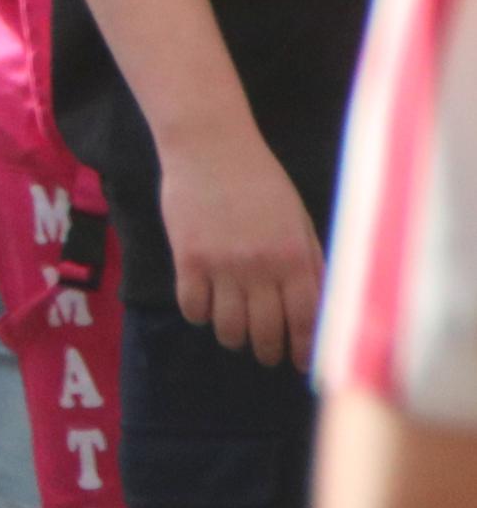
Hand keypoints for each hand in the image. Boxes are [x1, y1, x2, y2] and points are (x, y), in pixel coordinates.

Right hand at [163, 123, 327, 365]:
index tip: (300, 362)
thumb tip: (319, 307)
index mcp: (294, 256)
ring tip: (234, 335)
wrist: (210, 145)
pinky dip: (199, 316)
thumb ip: (310, 262)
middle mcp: (261, 266)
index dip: (304, 348)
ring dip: (233, 338)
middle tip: (265, 355)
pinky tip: (204, 309)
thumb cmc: (260, 180)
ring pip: (229, 326)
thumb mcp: (298, 220)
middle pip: (266, 330)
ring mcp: (222, 264)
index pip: (306, 320)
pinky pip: (192, 306)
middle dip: (268, 351)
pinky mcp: (187, 257)